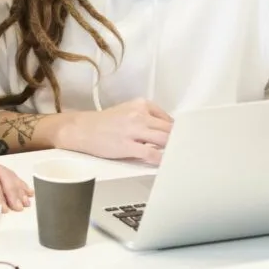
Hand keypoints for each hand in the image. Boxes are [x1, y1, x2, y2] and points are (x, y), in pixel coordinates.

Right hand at [52, 99, 173, 162]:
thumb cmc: (104, 123)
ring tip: (178, 157)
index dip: (178, 131)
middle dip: (179, 140)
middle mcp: (139, 115)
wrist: (81, 129)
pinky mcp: (127, 145)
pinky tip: (164, 164)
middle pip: (170, 129)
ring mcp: (133, 130)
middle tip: (187, 150)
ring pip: (164, 140)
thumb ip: (148, 118)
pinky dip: (161, 159)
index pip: (169, 119)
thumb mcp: (128, 110)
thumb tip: (168, 131)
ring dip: (173, 149)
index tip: (185, 139)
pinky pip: (151, 153)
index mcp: (141, 104)